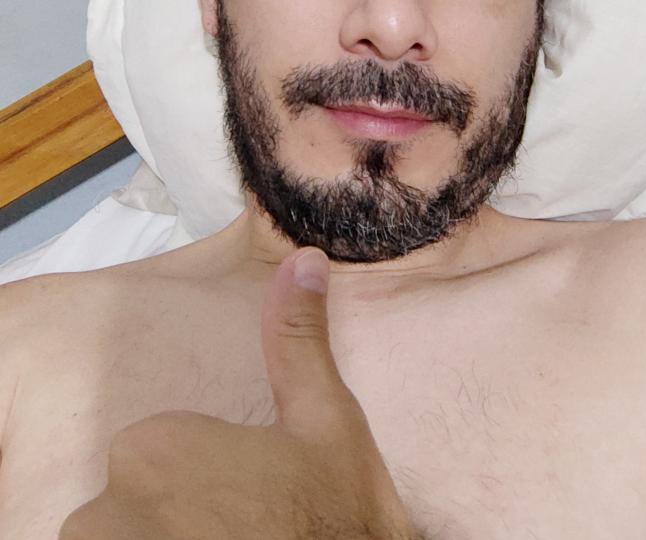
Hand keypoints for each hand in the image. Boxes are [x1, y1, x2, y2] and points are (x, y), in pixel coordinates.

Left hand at [59, 248, 415, 539]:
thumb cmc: (336, 514)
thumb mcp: (327, 423)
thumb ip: (297, 342)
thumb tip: (302, 258)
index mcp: (156, 445)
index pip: (161, 448)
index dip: (211, 473)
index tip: (253, 494)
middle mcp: (107, 507)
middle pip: (138, 497)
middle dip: (185, 510)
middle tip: (247, 524)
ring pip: (126, 535)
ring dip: (168, 537)